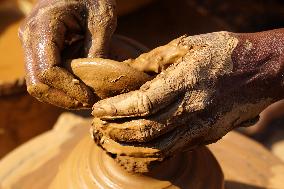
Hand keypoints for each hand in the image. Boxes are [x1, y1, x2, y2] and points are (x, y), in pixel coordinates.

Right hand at [19, 0, 115, 108]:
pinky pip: (40, 74)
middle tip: (86, 103)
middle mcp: (29, 36)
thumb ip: (97, 49)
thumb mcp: (102, 20)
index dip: (68, 88)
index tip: (89, 97)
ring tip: (82, 99)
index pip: (48, 70)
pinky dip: (55, 86)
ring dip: (58, 95)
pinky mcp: (36, 47)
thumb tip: (94, 82)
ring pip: (36, 81)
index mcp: (44, 26)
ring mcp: (29, 42)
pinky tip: (75, 90)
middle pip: (36, 81)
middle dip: (61, 97)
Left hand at [92, 30, 283, 157]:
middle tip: (98, 127)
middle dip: (117, 132)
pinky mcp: (208, 135)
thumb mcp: (186, 46)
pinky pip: (174, 148)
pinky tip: (137, 145)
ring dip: (130, 146)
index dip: (115, 110)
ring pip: (159, 147)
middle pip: (146, 131)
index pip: (141, 104)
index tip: (97, 110)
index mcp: (185, 83)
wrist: (262, 70)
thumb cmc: (224, 52)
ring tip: (111, 140)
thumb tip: (125, 69)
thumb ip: (152, 60)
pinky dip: (151, 150)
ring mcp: (202, 127)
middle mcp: (193, 110)